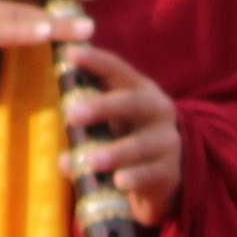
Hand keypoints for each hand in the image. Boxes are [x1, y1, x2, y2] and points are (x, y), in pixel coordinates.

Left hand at [59, 39, 182, 224]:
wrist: (172, 169)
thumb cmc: (129, 139)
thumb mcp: (110, 128)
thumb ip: (85, 137)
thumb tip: (64, 160)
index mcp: (138, 90)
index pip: (117, 70)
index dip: (96, 60)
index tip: (71, 54)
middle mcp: (156, 110)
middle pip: (131, 102)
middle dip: (101, 107)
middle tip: (72, 115)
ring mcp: (167, 140)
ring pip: (142, 143)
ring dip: (116, 151)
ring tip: (92, 160)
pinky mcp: (170, 170)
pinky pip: (153, 172)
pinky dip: (135, 177)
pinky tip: (119, 182)